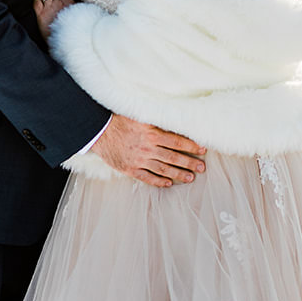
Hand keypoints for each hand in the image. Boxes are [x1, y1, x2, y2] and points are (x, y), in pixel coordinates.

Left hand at [33, 0, 72, 41]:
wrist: (66, 41)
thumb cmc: (72, 30)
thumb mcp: (78, 16)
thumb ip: (73, 8)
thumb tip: (72, 4)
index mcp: (69, 3)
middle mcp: (59, 3)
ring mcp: (49, 8)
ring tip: (43, 1)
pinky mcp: (41, 15)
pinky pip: (36, 2)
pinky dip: (36, 2)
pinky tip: (38, 6)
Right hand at [90, 114, 206, 187]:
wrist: (99, 132)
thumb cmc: (120, 121)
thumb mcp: (140, 116)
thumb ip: (156, 119)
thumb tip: (174, 117)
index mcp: (152, 134)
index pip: (177, 141)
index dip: (192, 146)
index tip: (202, 150)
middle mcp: (148, 149)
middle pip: (174, 158)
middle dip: (190, 163)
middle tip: (202, 168)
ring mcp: (140, 160)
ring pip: (163, 169)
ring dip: (178, 174)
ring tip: (190, 178)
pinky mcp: (130, 169)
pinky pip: (147, 178)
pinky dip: (159, 182)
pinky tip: (168, 184)